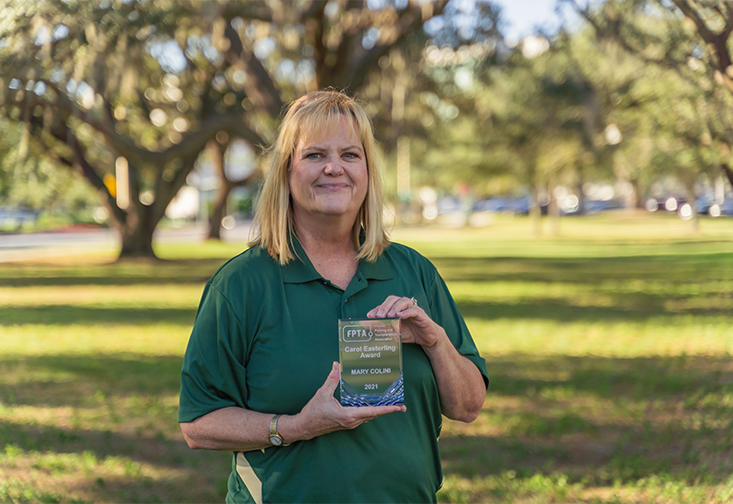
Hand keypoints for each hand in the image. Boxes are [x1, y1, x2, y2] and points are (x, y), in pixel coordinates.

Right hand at [290, 362, 405, 440]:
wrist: (304, 427)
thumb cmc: (313, 412)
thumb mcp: (322, 394)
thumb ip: (331, 379)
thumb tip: (337, 365)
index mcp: (349, 415)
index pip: (373, 412)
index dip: (387, 409)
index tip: (399, 407)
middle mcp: (352, 421)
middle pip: (374, 415)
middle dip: (388, 410)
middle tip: (401, 404)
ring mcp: (350, 423)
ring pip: (369, 416)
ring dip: (380, 410)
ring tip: (391, 403)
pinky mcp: (347, 423)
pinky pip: (363, 416)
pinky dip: (371, 410)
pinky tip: (373, 404)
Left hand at [366, 295, 443, 348]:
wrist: (427, 338)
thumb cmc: (410, 333)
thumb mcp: (394, 332)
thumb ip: (383, 329)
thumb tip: (368, 326)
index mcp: (396, 309)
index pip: (385, 305)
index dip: (377, 309)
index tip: (369, 316)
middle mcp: (404, 306)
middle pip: (393, 299)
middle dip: (384, 306)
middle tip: (379, 316)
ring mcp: (413, 309)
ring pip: (403, 301)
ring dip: (395, 307)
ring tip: (389, 316)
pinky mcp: (421, 314)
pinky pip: (414, 310)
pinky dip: (406, 312)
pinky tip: (400, 316)